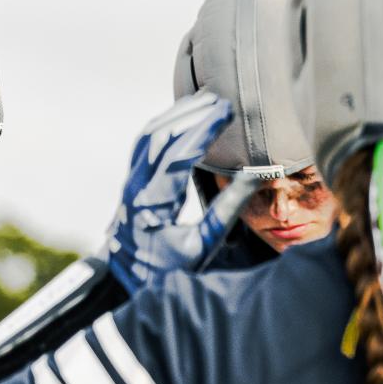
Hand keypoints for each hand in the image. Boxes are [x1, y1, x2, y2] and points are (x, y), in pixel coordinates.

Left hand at [103, 92, 261, 294]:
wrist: (126, 284)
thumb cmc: (168, 270)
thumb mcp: (203, 245)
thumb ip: (228, 208)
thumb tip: (257, 175)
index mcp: (153, 202)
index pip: (178, 152)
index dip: (204, 127)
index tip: (227, 110)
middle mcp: (136, 187)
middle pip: (160, 136)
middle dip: (191, 113)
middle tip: (221, 99)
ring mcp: (130, 183)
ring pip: (149, 136)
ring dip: (176, 115)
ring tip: (204, 101)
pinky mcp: (132, 183)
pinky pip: (145, 144)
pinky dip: (165, 126)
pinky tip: (183, 120)